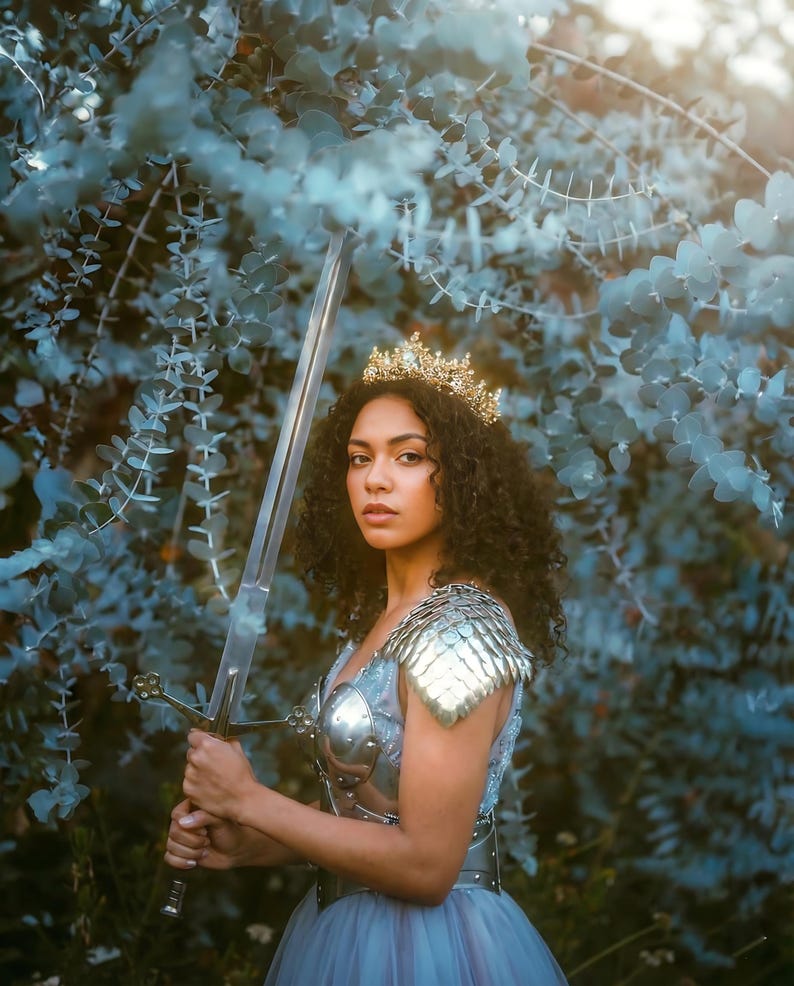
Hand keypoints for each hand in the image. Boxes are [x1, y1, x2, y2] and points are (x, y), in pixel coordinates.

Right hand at [165, 797, 310, 870]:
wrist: (237, 848)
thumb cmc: (231, 830)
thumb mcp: (221, 820)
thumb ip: (204, 817)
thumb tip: (183, 822)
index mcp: (191, 807)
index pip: (176, 815)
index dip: (189, 827)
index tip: (205, 830)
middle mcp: (183, 821)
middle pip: (173, 833)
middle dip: (192, 841)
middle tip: (207, 840)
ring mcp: (181, 837)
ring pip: (171, 846)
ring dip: (190, 852)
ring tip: (204, 850)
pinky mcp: (180, 851)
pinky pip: (168, 858)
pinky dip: (181, 862)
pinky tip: (195, 861)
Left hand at [183, 729, 256, 819]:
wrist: (242, 799)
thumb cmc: (242, 775)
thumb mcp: (237, 749)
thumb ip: (223, 740)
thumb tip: (214, 737)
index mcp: (207, 745)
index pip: (193, 735)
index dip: (200, 740)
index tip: (203, 744)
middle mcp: (195, 758)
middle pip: (191, 752)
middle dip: (200, 756)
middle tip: (213, 764)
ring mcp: (190, 775)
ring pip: (189, 768)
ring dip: (197, 770)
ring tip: (212, 778)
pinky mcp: (188, 789)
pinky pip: (188, 782)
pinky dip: (196, 784)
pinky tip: (209, 787)